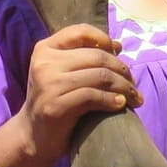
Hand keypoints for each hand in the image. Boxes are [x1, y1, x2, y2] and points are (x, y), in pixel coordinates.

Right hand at [17, 24, 138, 162]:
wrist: (33, 135)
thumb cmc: (54, 100)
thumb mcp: (62, 72)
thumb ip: (83, 57)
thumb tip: (118, 45)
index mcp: (45, 49)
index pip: (80, 32)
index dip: (104, 39)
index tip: (119, 53)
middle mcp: (45, 63)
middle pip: (96, 56)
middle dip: (121, 69)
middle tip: (133, 83)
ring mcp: (48, 84)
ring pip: (99, 76)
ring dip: (123, 87)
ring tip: (134, 97)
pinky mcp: (56, 106)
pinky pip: (93, 96)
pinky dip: (112, 100)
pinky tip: (120, 104)